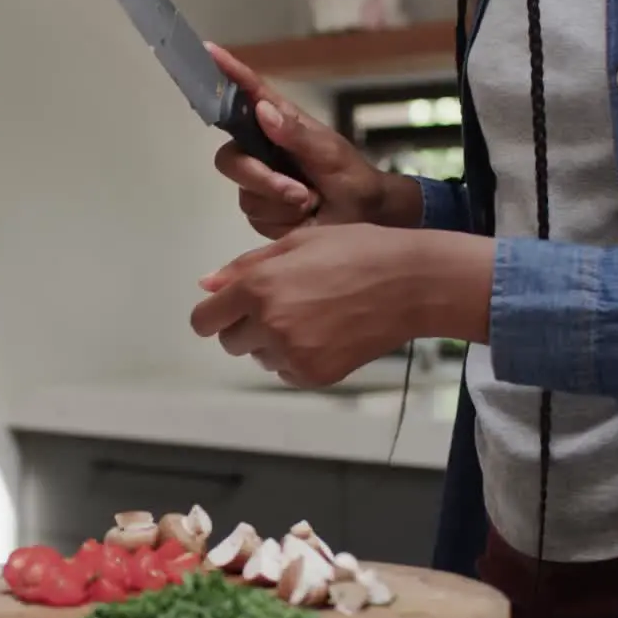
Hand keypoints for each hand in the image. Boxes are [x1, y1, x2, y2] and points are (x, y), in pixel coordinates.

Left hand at [190, 224, 425, 387]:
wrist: (412, 283)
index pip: (205, 321)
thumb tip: (206, 286)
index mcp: (258, 287)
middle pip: (230, 342)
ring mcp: (291, 353)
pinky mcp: (314, 374)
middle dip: (245, 327)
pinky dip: (297, 359)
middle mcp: (268, 323)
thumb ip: (245, 267)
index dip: (214, 315)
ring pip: (259, 357)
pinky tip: (326, 335)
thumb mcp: (297, 243)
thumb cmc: (356, 251)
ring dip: (272, 343)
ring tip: (311, 317)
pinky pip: (286, 373)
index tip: (229, 311)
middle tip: (282, 307)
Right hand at [206, 44, 393, 237]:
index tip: (209, 52)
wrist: (362, 216)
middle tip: (298, 193)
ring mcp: (257, 182)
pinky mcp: (260, 211)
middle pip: (230, 160)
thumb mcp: (329, 151)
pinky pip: (256, 217)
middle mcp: (261, 150)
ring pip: (246, 194)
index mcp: (279, 123)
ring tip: (311, 202)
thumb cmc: (350, 176)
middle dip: (261, 179)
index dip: (228, 75)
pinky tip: (302, 215)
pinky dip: (283, 220)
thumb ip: (295, 135)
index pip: (249, 95)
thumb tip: (262, 111)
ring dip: (281, 203)